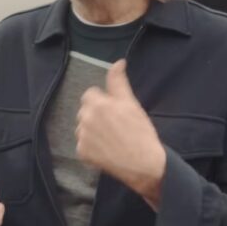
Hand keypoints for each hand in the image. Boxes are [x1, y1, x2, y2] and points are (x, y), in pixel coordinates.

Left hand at [76, 60, 166, 208]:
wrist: (144, 164)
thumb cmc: (140, 132)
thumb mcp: (131, 103)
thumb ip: (118, 82)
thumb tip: (118, 62)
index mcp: (97, 104)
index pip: (90, 94)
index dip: (103, 101)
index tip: (114, 111)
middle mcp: (85, 119)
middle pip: (85, 110)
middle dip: (96, 114)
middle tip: (114, 125)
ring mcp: (82, 137)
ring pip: (83, 127)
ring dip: (92, 130)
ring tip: (111, 138)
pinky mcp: (82, 153)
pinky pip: (82, 144)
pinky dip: (91, 146)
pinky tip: (106, 149)